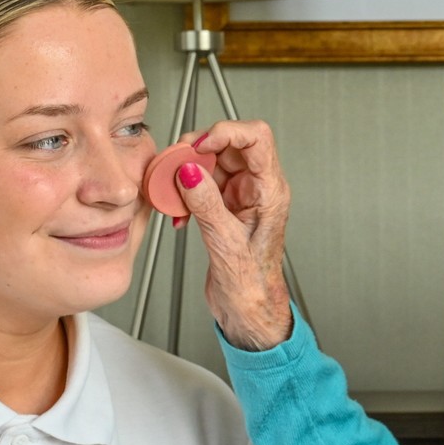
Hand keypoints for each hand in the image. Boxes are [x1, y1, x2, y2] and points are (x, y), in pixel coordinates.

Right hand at [176, 120, 293, 351]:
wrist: (249, 311)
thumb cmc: (251, 286)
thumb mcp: (226, 243)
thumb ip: (206, 203)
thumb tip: (188, 171)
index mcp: (271, 192)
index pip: (256, 138)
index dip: (226, 133)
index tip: (199, 147)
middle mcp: (258, 189)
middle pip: (230, 145)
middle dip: (198, 151)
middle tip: (176, 164)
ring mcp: (241, 197)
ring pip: (212, 164)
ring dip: (187, 173)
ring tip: (172, 191)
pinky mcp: (225, 207)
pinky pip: (202, 185)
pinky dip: (185, 192)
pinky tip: (178, 211)